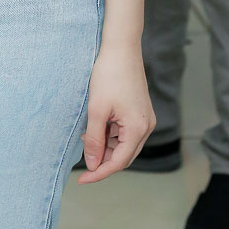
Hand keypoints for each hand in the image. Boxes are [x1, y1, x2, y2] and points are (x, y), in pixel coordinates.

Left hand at [77, 44, 155, 184]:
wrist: (121, 49)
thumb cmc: (109, 76)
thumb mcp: (97, 109)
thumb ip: (95, 139)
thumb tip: (92, 164)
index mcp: (138, 129)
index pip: (119, 162)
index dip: (100, 173)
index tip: (82, 180)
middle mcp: (146, 126)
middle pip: (124, 156)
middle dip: (103, 162)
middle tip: (82, 164)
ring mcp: (144, 119)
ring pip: (123, 144)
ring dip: (105, 147)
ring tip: (85, 139)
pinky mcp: (139, 111)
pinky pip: (124, 132)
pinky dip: (109, 135)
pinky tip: (94, 128)